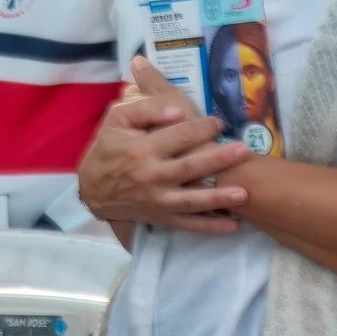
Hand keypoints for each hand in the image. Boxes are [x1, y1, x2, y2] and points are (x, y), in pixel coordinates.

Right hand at [76, 56, 252, 232]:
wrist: (92, 190)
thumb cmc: (107, 150)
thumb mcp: (116, 120)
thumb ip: (145, 109)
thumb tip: (176, 110)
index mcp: (142, 150)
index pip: (179, 136)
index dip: (202, 128)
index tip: (219, 122)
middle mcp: (151, 176)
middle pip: (191, 168)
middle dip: (219, 159)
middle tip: (244, 150)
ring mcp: (157, 200)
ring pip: (192, 201)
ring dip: (219, 198)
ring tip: (244, 192)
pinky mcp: (161, 217)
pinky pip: (188, 224)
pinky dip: (209, 226)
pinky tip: (232, 225)